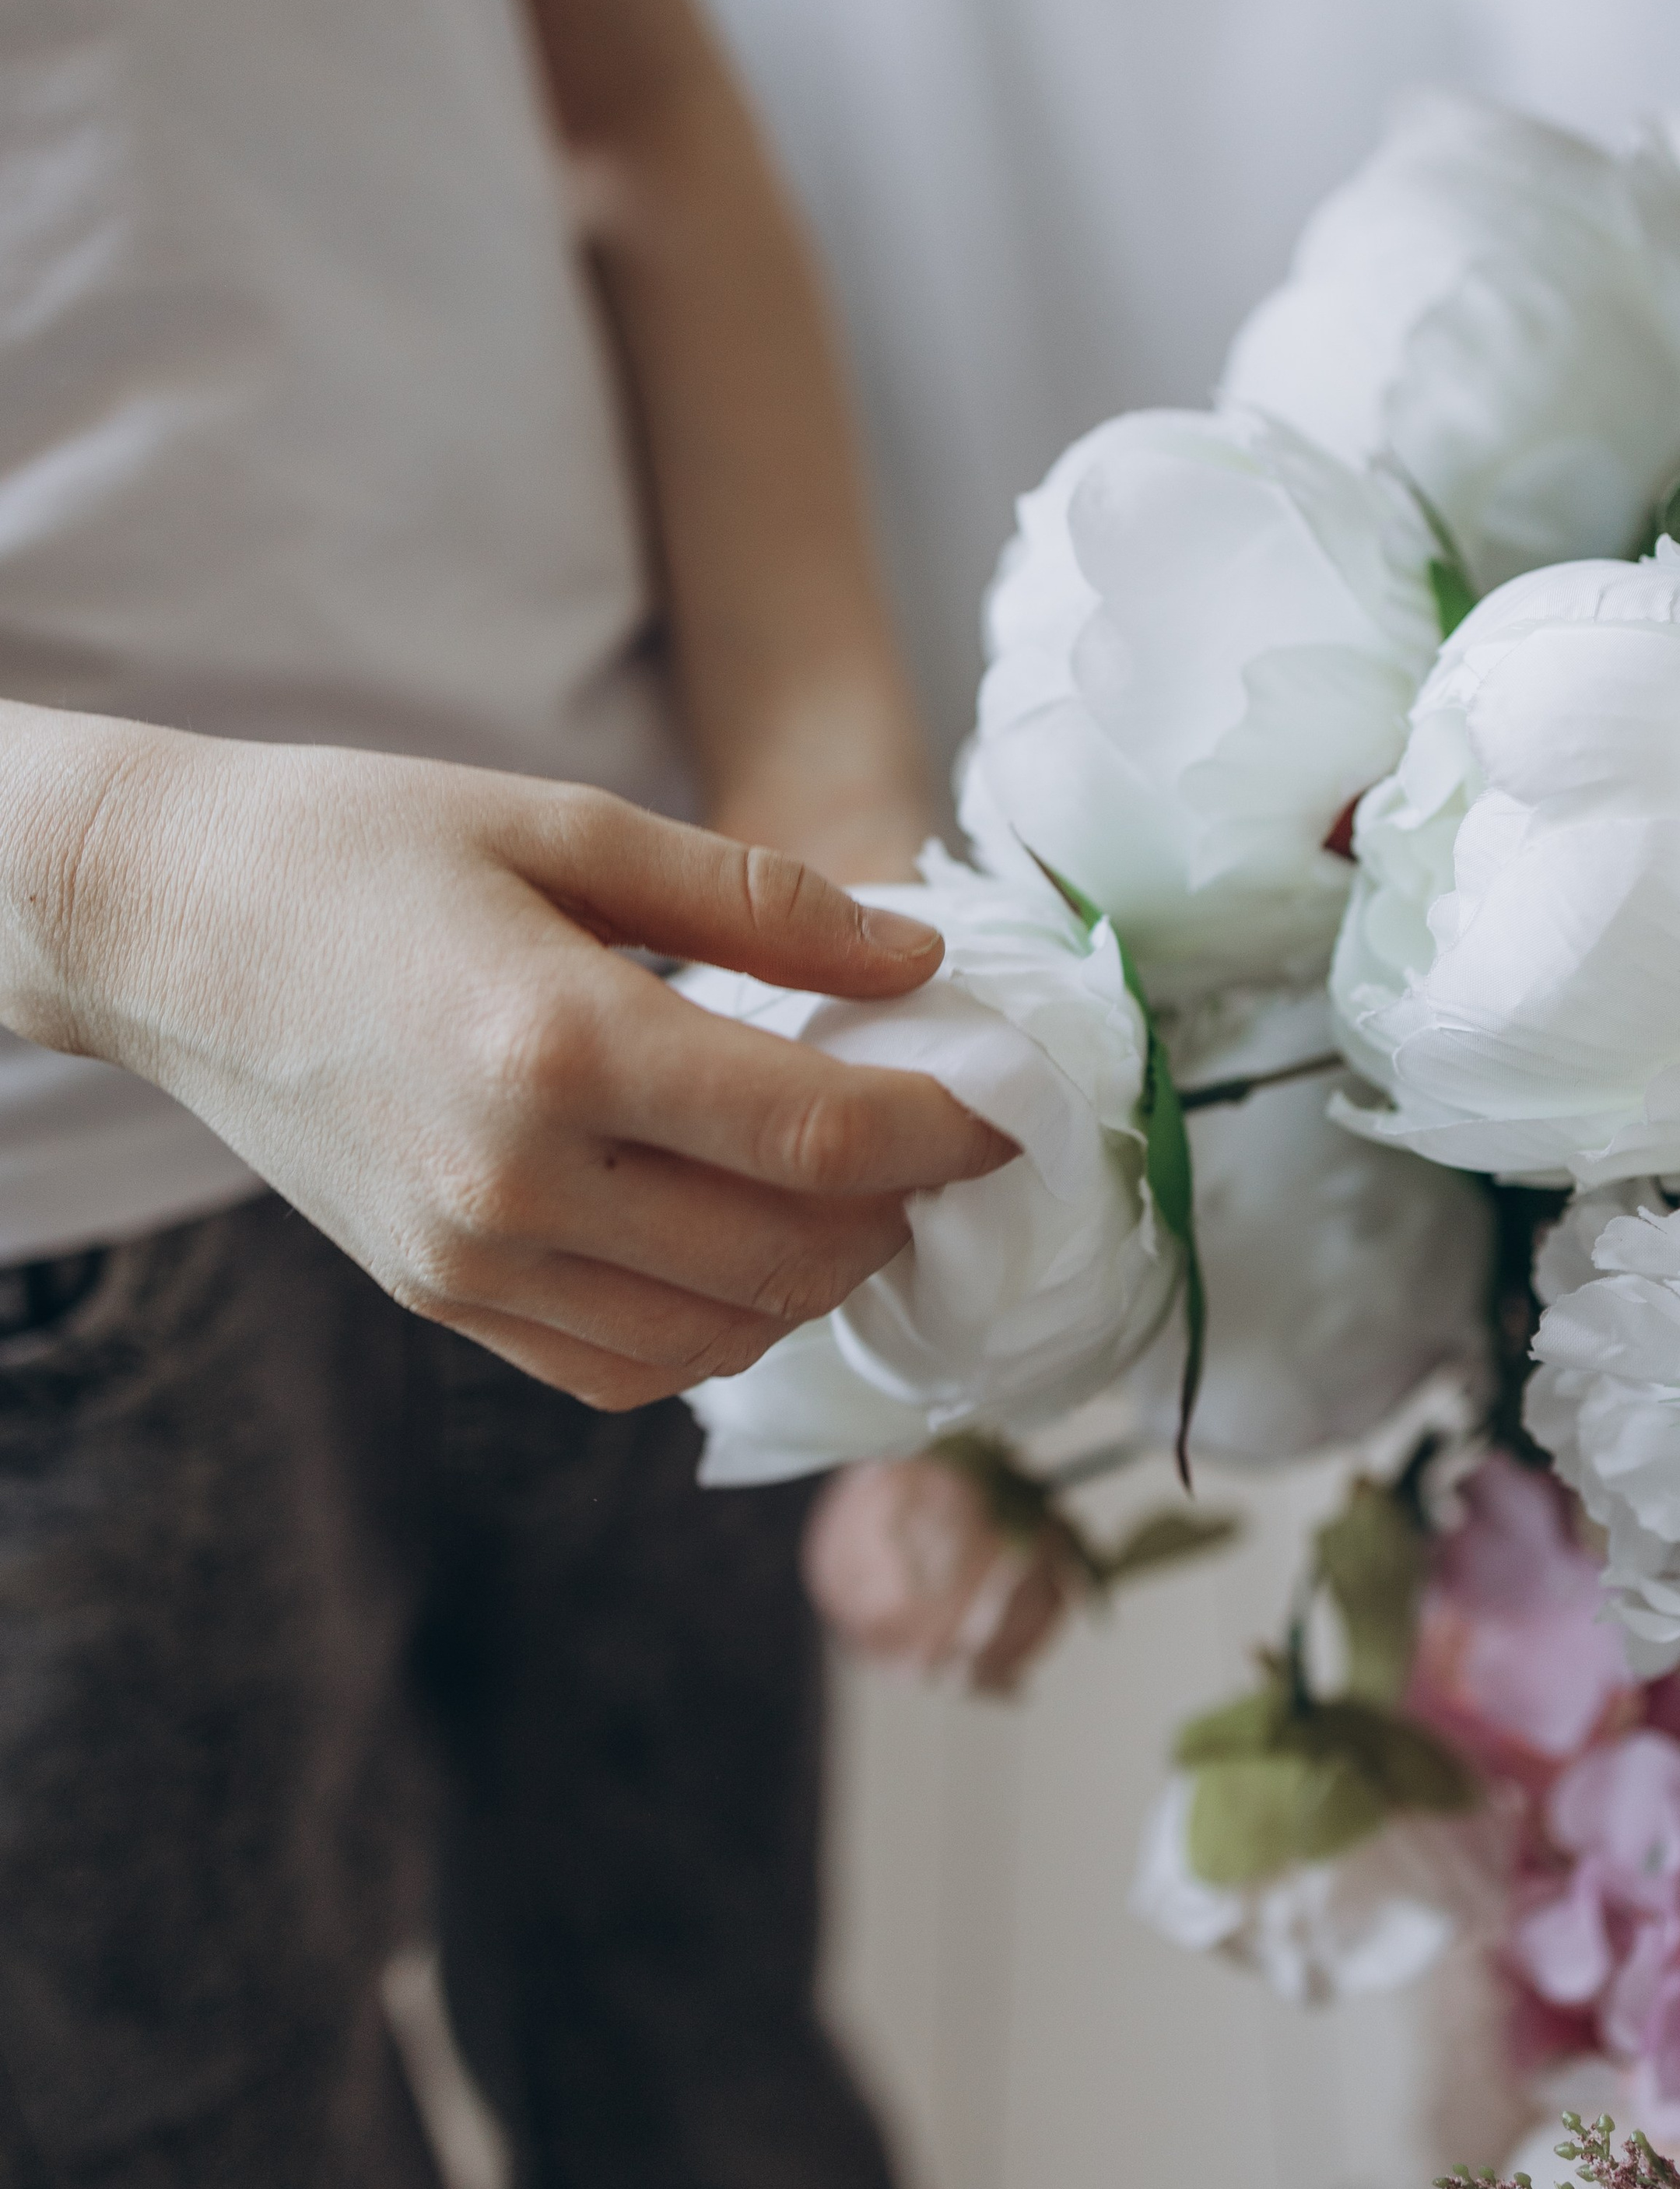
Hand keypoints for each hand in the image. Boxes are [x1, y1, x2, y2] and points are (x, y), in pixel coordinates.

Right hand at [0, 712, 1010, 1407]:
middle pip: (791, 1253)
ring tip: (860, 1197)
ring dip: (824, 1278)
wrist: (163, 929)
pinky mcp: (441, 1298)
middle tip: (944, 1143)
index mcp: (558, 1039)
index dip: (946, 1130)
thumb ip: (759, 901)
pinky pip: (627, 1366)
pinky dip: (721, 1329)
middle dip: (902, 1209)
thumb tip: (918, 959)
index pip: (817, 1135)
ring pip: (722, 1332)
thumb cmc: (361, 846)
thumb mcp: (568, 822)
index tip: (1007, 1102)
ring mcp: (471, 1260)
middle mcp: (517, 1179)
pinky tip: (748, 1250)